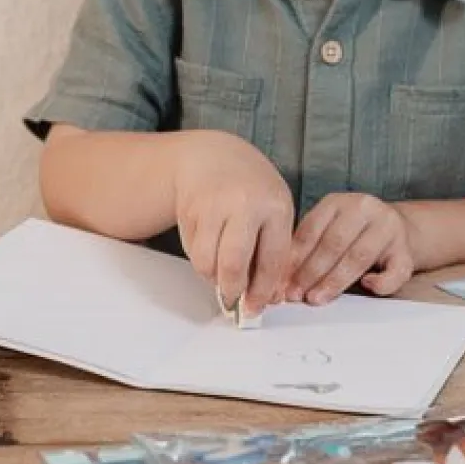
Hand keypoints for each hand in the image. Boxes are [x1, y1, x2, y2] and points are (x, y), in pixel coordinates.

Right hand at [173, 130, 293, 315]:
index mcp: (274, 206)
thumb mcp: (275, 209)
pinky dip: (201, 258)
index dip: (263, 291)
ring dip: (213, 276)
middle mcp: (244, 204)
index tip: (256, 307)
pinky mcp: (189, 210)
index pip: (271, 261)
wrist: (213, 156)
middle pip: (233, 265)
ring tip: (221, 269)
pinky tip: (210, 245)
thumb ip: (275, 249)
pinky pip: (192, 251)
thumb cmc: (251, 187)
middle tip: (233, 299)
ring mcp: (213, 206)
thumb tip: (268, 296)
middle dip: (232, 291)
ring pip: (206, 263)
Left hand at [285, 193, 415, 305]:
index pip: (312, 229)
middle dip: (311, 272)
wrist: (395, 228)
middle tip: (296, 294)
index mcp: (339, 201)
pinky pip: (395, 270)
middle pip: (334, 242)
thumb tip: (282, 279)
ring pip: (359, 256)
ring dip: (335, 281)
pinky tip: (367, 286)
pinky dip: (380, 282)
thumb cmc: (351, 233)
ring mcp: (388, 227)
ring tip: (317, 298)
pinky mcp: (406, 250)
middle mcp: (364, 208)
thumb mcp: (328, 228)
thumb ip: (308, 247)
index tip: (282, 280)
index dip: (295, 257)